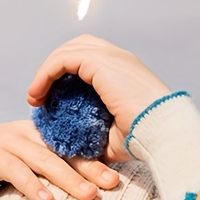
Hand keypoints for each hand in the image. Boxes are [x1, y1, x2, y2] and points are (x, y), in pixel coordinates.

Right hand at [0, 120, 118, 199]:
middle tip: (113, 184)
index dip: (95, 159)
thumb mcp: (22, 163)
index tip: (118, 177)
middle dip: (90, 167)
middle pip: (63, 151)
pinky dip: (32, 186)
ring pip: (44, 160)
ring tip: (89, 195)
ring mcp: (8, 142)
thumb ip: (46, 169)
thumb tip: (80, 188)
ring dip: (68, 178)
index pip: (71, 145)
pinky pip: (16, 171)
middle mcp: (26, 133)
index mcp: (38, 133)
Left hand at [26, 35, 171, 161]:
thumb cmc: (144, 140)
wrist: (164, 133)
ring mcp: (111, 57)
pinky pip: (64, 60)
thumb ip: (94, 136)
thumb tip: (76, 152)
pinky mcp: (102, 63)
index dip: (66, 74)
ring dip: (46, 72)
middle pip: (77, 47)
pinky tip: (38, 95)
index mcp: (124, 72)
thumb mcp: (113, 138)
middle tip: (40, 95)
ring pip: (68, 51)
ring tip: (35, 97)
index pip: (89, 59)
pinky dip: (46, 74)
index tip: (50, 100)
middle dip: (55, 68)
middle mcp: (119, 58)